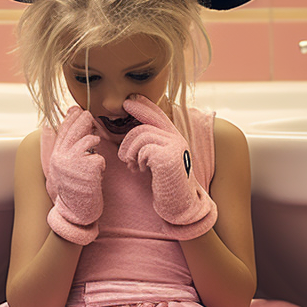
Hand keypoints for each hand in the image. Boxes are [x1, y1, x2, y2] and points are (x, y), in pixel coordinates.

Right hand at [46, 106, 105, 244]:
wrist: (74, 215)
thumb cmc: (68, 194)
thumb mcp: (55, 170)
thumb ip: (52, 150)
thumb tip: (46, 128)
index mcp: (54, 158)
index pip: (61, 132)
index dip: (69, 119)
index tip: (75, 110)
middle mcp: (61, 159)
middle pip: (74, 131)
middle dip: (83, 121)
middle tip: (89, 116)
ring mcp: (74, 164)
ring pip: (88, 141)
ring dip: (93, 143)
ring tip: (94, 147)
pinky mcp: (88, 170)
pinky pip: (98, 157)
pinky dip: (100, 164)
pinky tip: (97, 173)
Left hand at [117, 97, 217, 238]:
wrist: (180, 206)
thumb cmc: (166, 187)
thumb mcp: (156, 161)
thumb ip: (149, 146)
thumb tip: (131, 133)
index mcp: (174, 137)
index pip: (157, 114)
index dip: (143, 105)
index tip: (128, 100)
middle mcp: (177, 138)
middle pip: (143, 125)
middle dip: (127, 141)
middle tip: (126, 159)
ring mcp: (175, 145)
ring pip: (141, 135)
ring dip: (131, 152)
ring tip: (134, 167)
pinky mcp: (170, 156)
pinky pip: (144, 148)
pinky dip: (138, 160)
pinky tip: (142, 171)